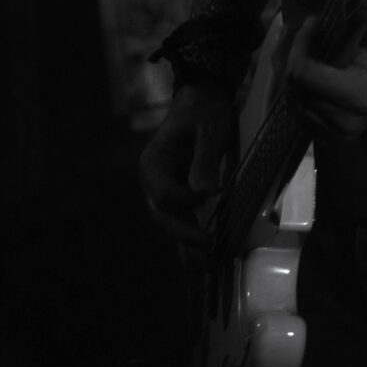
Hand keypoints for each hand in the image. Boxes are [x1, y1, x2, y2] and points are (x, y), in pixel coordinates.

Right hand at [140, 83, 236, 245]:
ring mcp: (162, 189)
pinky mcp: (176, 194)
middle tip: (208, 246)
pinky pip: (179, 218)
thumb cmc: (204, 113)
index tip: (214, 195)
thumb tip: (206, 194)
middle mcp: (152, 181)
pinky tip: (201, 255)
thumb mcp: (208, 131)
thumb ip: (204, 161)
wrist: (202, 104)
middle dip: (183, 233)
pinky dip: (190, 235)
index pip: (164, 194)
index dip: (186, 200)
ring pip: (169, 221)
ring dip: (186, 241)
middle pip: (161, 214)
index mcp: (152, 163)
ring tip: (206, 263)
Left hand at [285, 29, 366, 138]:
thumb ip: (350, 24)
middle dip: (292, 56)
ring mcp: (336, 134)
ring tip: (304, 46)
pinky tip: (306, 68)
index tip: (312, 22)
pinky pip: (296, 110)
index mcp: (362, 96)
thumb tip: (321, 17)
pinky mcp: (327, 136)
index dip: (300, 45)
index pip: (305, 75)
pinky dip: (295, 88)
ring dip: (290, 71)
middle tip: (303, 31)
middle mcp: (346, 122)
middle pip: (294, 89)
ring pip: (290, 100)